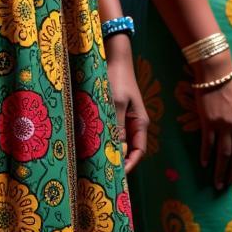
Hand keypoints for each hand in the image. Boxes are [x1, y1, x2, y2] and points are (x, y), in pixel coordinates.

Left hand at [104, 34, 149, 171]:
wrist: (114, 56)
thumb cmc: (118, 78)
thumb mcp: (117, 102)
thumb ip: (117, 125)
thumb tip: (117, 150)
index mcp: (140, 122)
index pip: (138, 151)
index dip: (130, 164)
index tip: (118, 175)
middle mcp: (133, 122)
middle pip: (127, 148)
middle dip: (118, 160)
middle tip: (103, 171)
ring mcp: (123, 117)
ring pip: (117, 139)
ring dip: (109, 148)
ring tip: (95, 159)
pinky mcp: (114, 110)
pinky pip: (110, 129)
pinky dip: (103, 136)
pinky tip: (91, 141)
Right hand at [192, 54, 231, 189]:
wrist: (215, 71)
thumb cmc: (229, 83)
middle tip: (229, 185)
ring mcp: (223, 124)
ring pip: (223, 154)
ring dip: (220, 170)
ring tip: (217, 182)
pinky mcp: (208, 121)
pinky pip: (208, 143)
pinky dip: (206, 155)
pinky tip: (204, 163)